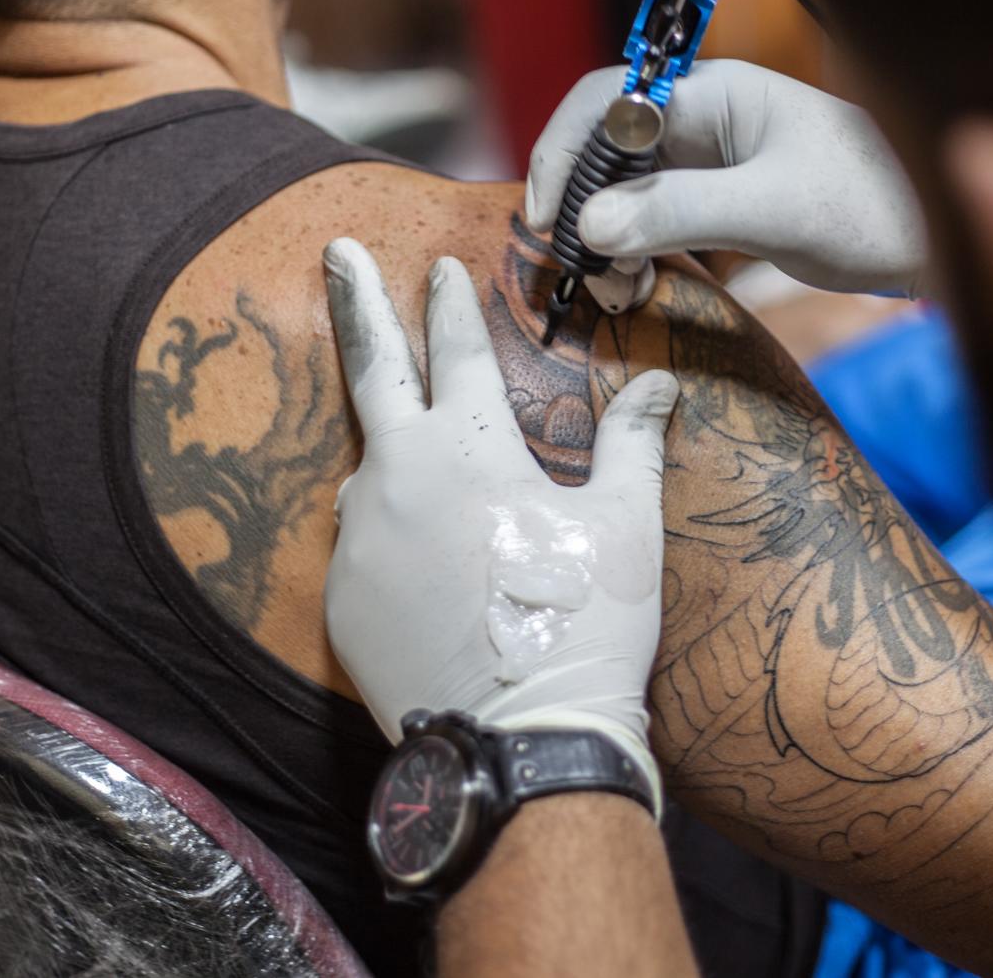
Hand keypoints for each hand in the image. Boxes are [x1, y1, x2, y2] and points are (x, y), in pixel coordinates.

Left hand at [321, 237, 677, 801]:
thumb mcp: (625, 525)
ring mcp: (359, 539)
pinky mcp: (341, 599)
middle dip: (358, 302)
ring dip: (390, 450)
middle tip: (336, 251)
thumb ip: (634, 443)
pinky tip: (423, 558)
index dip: (451, 303)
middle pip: (372, 370)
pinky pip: (362, 545)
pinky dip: (389, 534)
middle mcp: (398, 478)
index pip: (456, 350)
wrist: (520, 740)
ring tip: (417, 459)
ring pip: (369, 471)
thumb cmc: (585, 624)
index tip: (439, 265)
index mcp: (470, 447)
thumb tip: (657, 384)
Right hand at [525, 60, 931, 307]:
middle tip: (587, 273)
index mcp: (715, 92)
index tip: (548, 219)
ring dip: (607, 238)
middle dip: (582, 206)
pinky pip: (657, 222)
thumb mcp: (777, 209)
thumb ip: (682, 210)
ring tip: (618, 290)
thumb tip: (592, 223)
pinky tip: (639, 287)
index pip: (607, 100)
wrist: (948, 241)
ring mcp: (714, 165)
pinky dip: (637, 254)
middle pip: (607, 149)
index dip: (563, 151)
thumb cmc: (881, 204)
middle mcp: (705, 121)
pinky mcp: (726, 207)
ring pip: (627, 191)